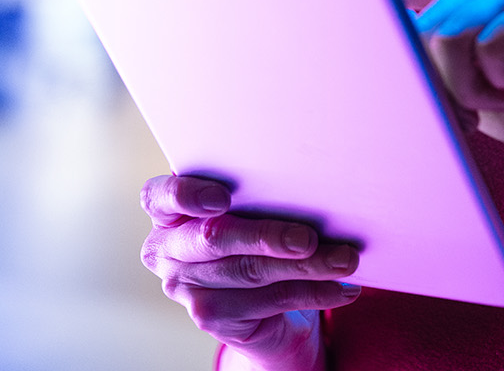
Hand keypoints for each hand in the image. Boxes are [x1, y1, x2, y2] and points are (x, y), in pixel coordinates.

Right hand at [140, 174, 361, 370]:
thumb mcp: (245, 211)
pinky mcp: (211, 318)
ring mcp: (185, 288)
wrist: (257, 305)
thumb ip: (253, 198)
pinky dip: (313, 292)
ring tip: (344, 260)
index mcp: (166, 212)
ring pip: (250, 271)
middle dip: (266, 236)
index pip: (160, 196)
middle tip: (308, 238)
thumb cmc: (251, 238)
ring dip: (306, 266)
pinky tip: (341, 287)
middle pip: (213, 238)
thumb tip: (308, 185)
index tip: (223, 198)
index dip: (187, 195)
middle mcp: (167, 251)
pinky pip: (270, 300)